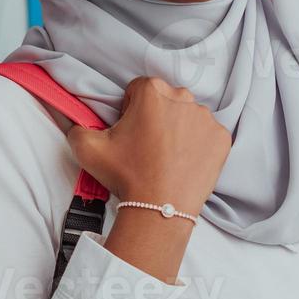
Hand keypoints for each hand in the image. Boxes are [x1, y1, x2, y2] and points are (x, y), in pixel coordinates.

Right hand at [65, 76, 229, 215]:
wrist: (160, 209)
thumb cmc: (126, 175)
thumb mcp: (87, 148)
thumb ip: (77, 127)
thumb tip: (77, 124)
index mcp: (152, 92)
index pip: (138, 89)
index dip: (130, 109)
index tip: (130, 131)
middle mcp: (182, 98)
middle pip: (166, 100)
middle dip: (156, 117)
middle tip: (146, 146)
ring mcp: (206, 118)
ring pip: (187, 116)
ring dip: (178, 130)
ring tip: (166, 157)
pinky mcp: (221, 138)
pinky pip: (207, 135)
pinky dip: (198, 146)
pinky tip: (184, 163)